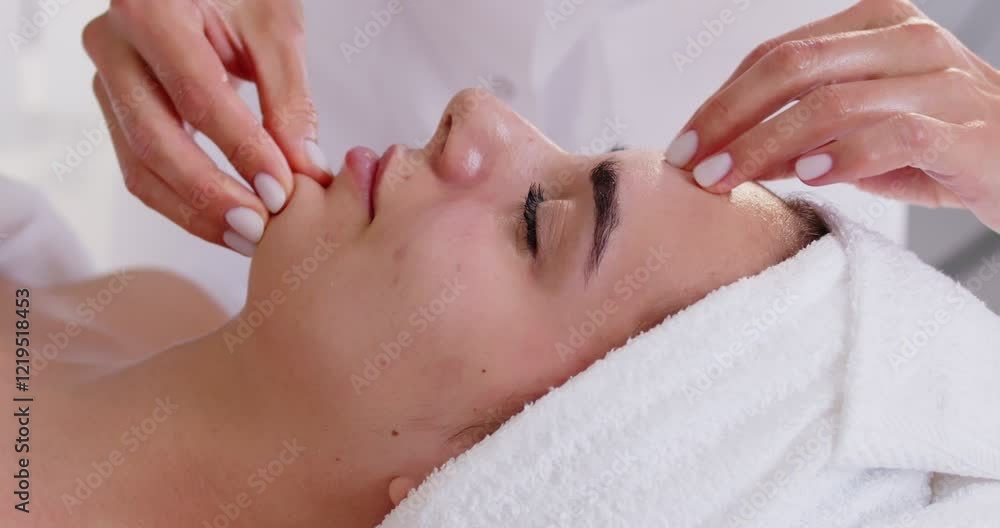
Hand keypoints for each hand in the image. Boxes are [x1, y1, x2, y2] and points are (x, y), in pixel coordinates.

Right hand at [84, 0, 332, 253]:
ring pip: (140, 166)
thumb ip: (290, 98)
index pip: (197, 95)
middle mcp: (112, 44)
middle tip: (262, 228)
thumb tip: (305, 169)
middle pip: (155, 141)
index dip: (241, 149)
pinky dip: (183, 204)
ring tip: (248, 238)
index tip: (283, 190)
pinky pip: (141, 169)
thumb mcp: (274, 28)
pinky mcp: (116, 110)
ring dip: (195, 212)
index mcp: (150, 10)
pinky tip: (226, 224)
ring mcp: (106, 80)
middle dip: (212, 195)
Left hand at [664, 0, 999, 232]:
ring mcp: (940, 79)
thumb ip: (801, 128)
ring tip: (729, 180)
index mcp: (876, 24)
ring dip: (767, 145)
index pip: (777, 54)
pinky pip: (893, 135)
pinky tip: (806, 178)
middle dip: (729, 119)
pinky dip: (843, 158)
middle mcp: (908, 40)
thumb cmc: (936, 144)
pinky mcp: (965, 128)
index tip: (685, 145)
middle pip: (793, 68)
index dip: (722, 100)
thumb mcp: (860, 127)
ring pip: (832, 102)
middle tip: (693, 165)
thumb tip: (724, 153)